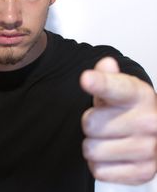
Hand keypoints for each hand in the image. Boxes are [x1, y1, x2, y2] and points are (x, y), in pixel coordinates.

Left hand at [80, 57, 156, 184]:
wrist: (150, 128)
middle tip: (103, 120)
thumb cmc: (127, 107)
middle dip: (90, 122)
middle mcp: (148, 120)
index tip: (86, 79)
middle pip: (91, 123)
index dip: (99, 83)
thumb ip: (107, 75)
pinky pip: (99, 170)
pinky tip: (112, 154)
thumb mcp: (117, 86)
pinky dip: (100, 164)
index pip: (116, 88)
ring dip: (93, 144)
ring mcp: (148, 148)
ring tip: (107, 137)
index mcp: (139, 94)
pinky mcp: (143, 172)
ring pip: (92, 149)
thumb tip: (106, 64)